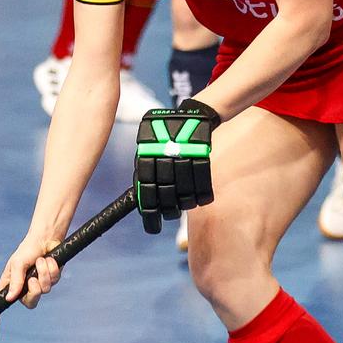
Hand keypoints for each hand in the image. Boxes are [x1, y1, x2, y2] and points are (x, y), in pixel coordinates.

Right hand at [0, 232, 62, 336]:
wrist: (45, 238)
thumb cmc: (27, 250)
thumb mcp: (17, 263)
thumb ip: (15, 280)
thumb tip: (11, 299)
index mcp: (11, 285)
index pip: (1, 305)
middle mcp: (25, 288)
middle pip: (30, 302)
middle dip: (34, 291)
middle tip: (33, 278)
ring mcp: (40, 285)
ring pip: (45, 290)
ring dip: (44, 273)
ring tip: (42, 260)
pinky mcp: (52, 279)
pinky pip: (54, 280)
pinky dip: (52, 268)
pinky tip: (50, 259)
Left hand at [135, 98, 218, 231]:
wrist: (193, 116)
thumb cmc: (167, 134)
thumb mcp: (148, 145)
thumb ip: (144, 168)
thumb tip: (139, 197)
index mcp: (147, 158)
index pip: (146, 195)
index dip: (150, 215)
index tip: (153, 226)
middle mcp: (164, 160)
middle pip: (167, 199)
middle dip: (168, 211)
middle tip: (169, 215)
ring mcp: (185, 161)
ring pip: (185, 197)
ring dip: (184, 205)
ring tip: (182, 205)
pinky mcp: (203, 161)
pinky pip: (202, 190)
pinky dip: (200, 197)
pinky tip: (197, 197)